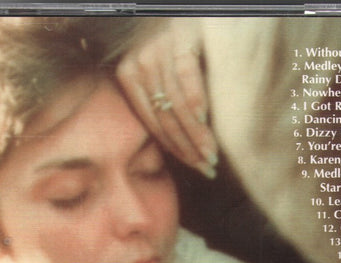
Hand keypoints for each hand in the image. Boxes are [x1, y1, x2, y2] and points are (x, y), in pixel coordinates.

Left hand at [117, 19, 217, 178]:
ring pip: (175, 104)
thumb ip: (164, 100)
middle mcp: (139, 65)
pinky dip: (195, 99)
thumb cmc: (174, 45)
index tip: (196, 168)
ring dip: (196, 134)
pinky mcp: (178, 39)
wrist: (180, 9)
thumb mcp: (160, 72)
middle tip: (207, 168)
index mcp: (128, 77)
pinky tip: (205, 120)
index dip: (175, 150)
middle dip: (188, 149)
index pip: (154, 125)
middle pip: (165, 119)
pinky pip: (185, 76)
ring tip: (211, 155)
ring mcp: (156, 52)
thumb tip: (185, 143)